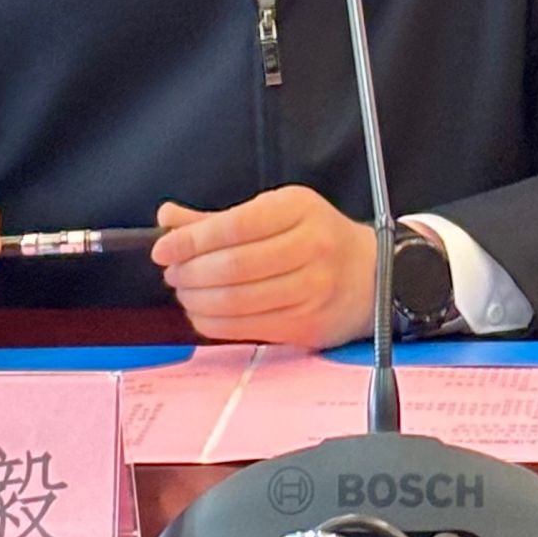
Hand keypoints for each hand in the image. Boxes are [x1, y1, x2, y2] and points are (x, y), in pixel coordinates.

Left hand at [150, 185, 376, 347]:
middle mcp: (310, 246)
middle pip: (233, 265)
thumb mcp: (276, 213)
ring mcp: (312, 288)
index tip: (163, 248)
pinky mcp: (308, 324)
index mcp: (299, 209)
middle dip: (190, 272)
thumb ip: (219, 218)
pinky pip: (247, 328)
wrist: (374, 276)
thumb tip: (167, 217)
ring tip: (185, 291)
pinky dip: (214, 323)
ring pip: (237, 299)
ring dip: (198, 299)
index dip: (191, 240)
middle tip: (172, 272)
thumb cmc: (318, 239)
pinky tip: (202, 313)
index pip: (234, 225)